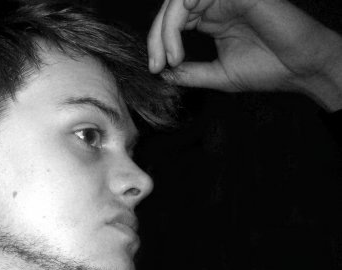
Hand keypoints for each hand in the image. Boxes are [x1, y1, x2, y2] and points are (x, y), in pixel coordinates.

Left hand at [148, 0, 341, 110]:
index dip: (157, 44)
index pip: (172, 24)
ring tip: (173, 56)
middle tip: (158, 63)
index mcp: (210, 21)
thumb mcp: (218, 75)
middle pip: (171, 10)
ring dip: (168, 28)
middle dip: (156, 37)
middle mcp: (215, 6)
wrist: (299, 68)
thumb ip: (190, 72)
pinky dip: (185, 8)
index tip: (156, 69)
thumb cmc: (267, 69)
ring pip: (181, 1)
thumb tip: (163, 75)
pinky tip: (185, 26)